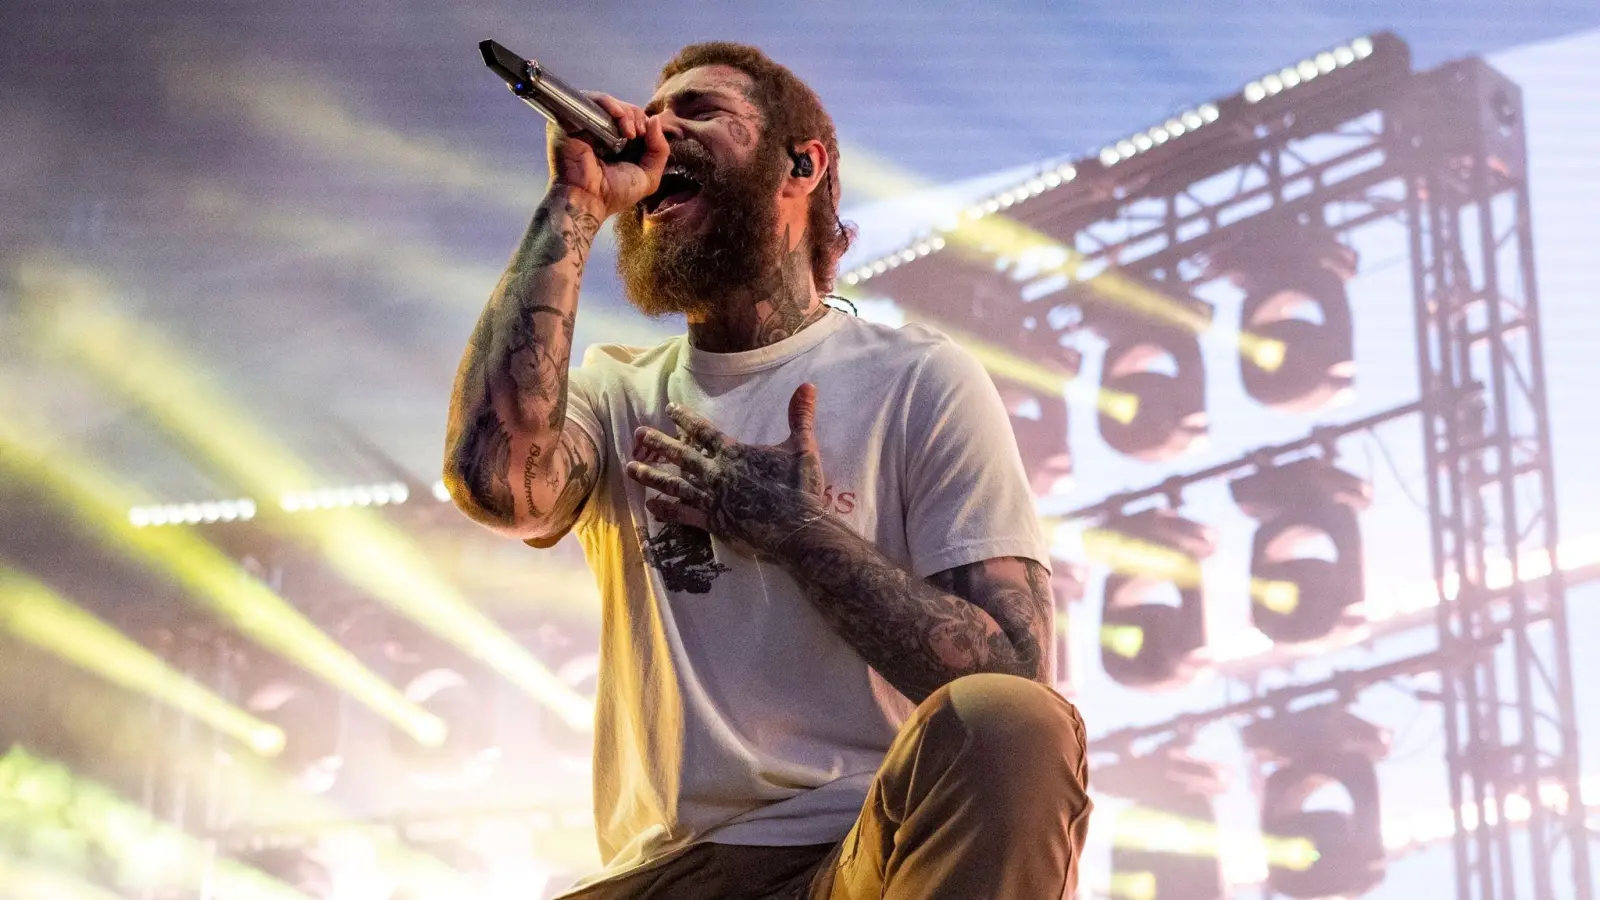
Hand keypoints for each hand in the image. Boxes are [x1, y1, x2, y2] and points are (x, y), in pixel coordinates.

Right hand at [547, 93, 668, 219]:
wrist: (588, 199)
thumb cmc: (614, 193)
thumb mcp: (648, 175)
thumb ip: (659, 149)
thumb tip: (655, 119)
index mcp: (614, 143)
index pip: (631, 119)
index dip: (642, 122)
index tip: (644, 136)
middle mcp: (598, 132)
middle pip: (621, 108)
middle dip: (635, 117)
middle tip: (637, 134)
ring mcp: (582, 125)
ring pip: (607, 103)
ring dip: (624, 112)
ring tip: (629, 131)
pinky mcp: (569, 120)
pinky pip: (589, 100)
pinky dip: (607, 103)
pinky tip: (618, 116)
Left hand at [626, 384, 827, 554]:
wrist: (798, 529)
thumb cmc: (800, 489)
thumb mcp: (802, 448)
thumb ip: (800, 416)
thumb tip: (808, 385)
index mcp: (735, 454)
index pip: (704, 432)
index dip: (686, 419)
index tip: (670, 409)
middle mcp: (717, 474)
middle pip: (681, 455)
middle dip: (658, 443)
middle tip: (638, 433)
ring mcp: (712, 499)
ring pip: (675, 485)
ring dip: (652, 476)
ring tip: (631, 468)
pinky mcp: (713, 523)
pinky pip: (683, 515)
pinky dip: (666, 510)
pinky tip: (651, 505)